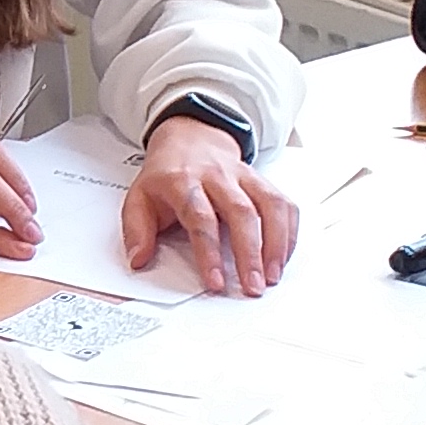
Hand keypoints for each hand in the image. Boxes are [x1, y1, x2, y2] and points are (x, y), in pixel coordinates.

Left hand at [122, 115, 298, 296]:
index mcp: (183, 182)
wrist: (189, 137)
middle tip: (252, 286)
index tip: (216, 282)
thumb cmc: (167, 175)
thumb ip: (136, 230)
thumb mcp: (139, 198)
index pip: (200, 218)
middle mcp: (217, 177)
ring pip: (268, 205)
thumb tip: (138, 260)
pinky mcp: (262, 181)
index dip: (209, 252)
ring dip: (276, 243)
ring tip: (273, 276)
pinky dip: (289, 231)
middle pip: (240, 212)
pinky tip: (283, 257)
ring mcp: (243, 177)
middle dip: (249, 253)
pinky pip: (283, 203)